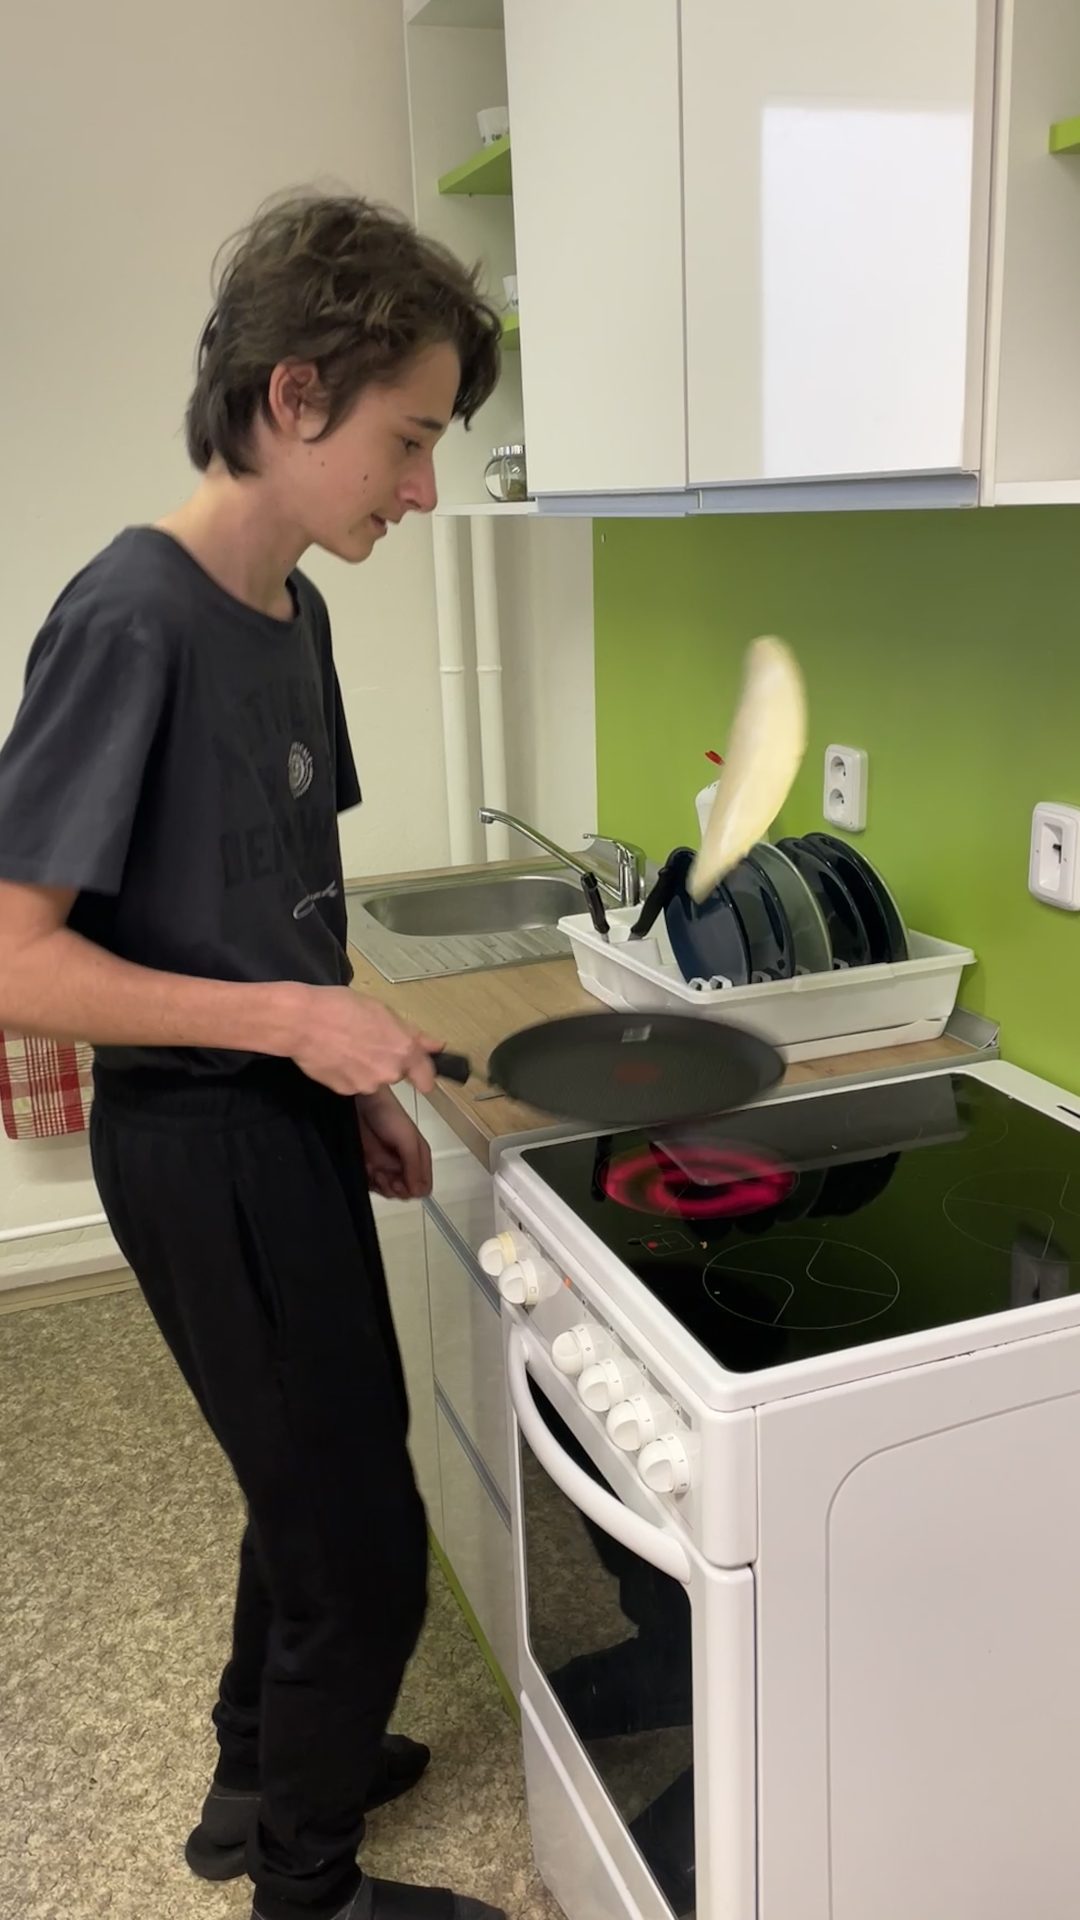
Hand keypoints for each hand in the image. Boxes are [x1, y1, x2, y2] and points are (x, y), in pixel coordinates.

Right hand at [291, 987, 442, 1096]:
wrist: (302, 1022)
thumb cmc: (341, 1007)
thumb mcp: (382, 1011)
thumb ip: (413, 1034)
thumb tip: (437, 1046)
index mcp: (404, 1049)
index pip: (427, 1078)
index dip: (423, 1074)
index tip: (420, 1073)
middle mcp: (390, 1072)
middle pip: (397, 1074)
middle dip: (387, 1062)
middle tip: (368, 1041)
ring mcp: (367, 1084)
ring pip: (374, 1079)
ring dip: (366, 1067)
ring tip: (347, 1046)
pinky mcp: (346, 1091)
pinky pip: (353, 1083)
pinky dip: (348, 1073)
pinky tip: (335, 1056)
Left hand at [357, 1088, 432, 1200]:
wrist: (361, 1104)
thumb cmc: (388, 1113)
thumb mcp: (407, 1139)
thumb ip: (414, 1165)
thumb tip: (419, 1191)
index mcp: (418, 1158)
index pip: (422, 1186)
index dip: (412, 1189)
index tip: (400, 1182)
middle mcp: (404, 1164)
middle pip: (405, 1192)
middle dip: (394, 1187)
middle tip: (385, 1176)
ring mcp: (386, 1166)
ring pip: (388, 1191)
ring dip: (380, 1184)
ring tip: (374, 1169)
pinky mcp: (370, 1167)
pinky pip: (372, 1186)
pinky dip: (369, 1181)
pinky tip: (367, 1168)